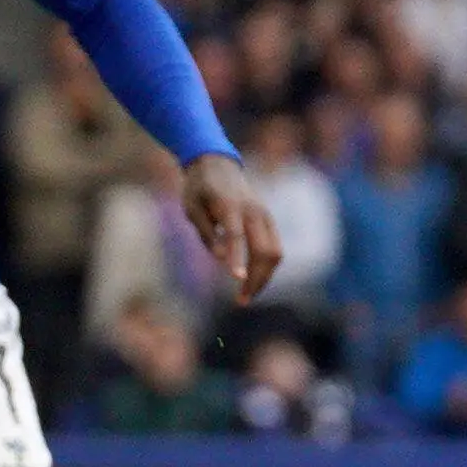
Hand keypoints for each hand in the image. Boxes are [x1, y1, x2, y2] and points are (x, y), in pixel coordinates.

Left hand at [182, 154, 281, 299]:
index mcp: (230, 206)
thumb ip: (206, 233)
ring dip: (264, 278)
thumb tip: (220, 259)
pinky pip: (274, 249)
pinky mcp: (269, 222)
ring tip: (245, 297)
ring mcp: (265, 216)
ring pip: (275, 253)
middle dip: (256, 279)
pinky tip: (253, 282)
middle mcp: (254, 212)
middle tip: (240, 302)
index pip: (236, 235)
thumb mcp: (191, 207)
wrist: (217, 164)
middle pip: (264, 251)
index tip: (237, 278)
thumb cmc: (199, 188)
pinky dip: (267, 268)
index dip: (236, 257)